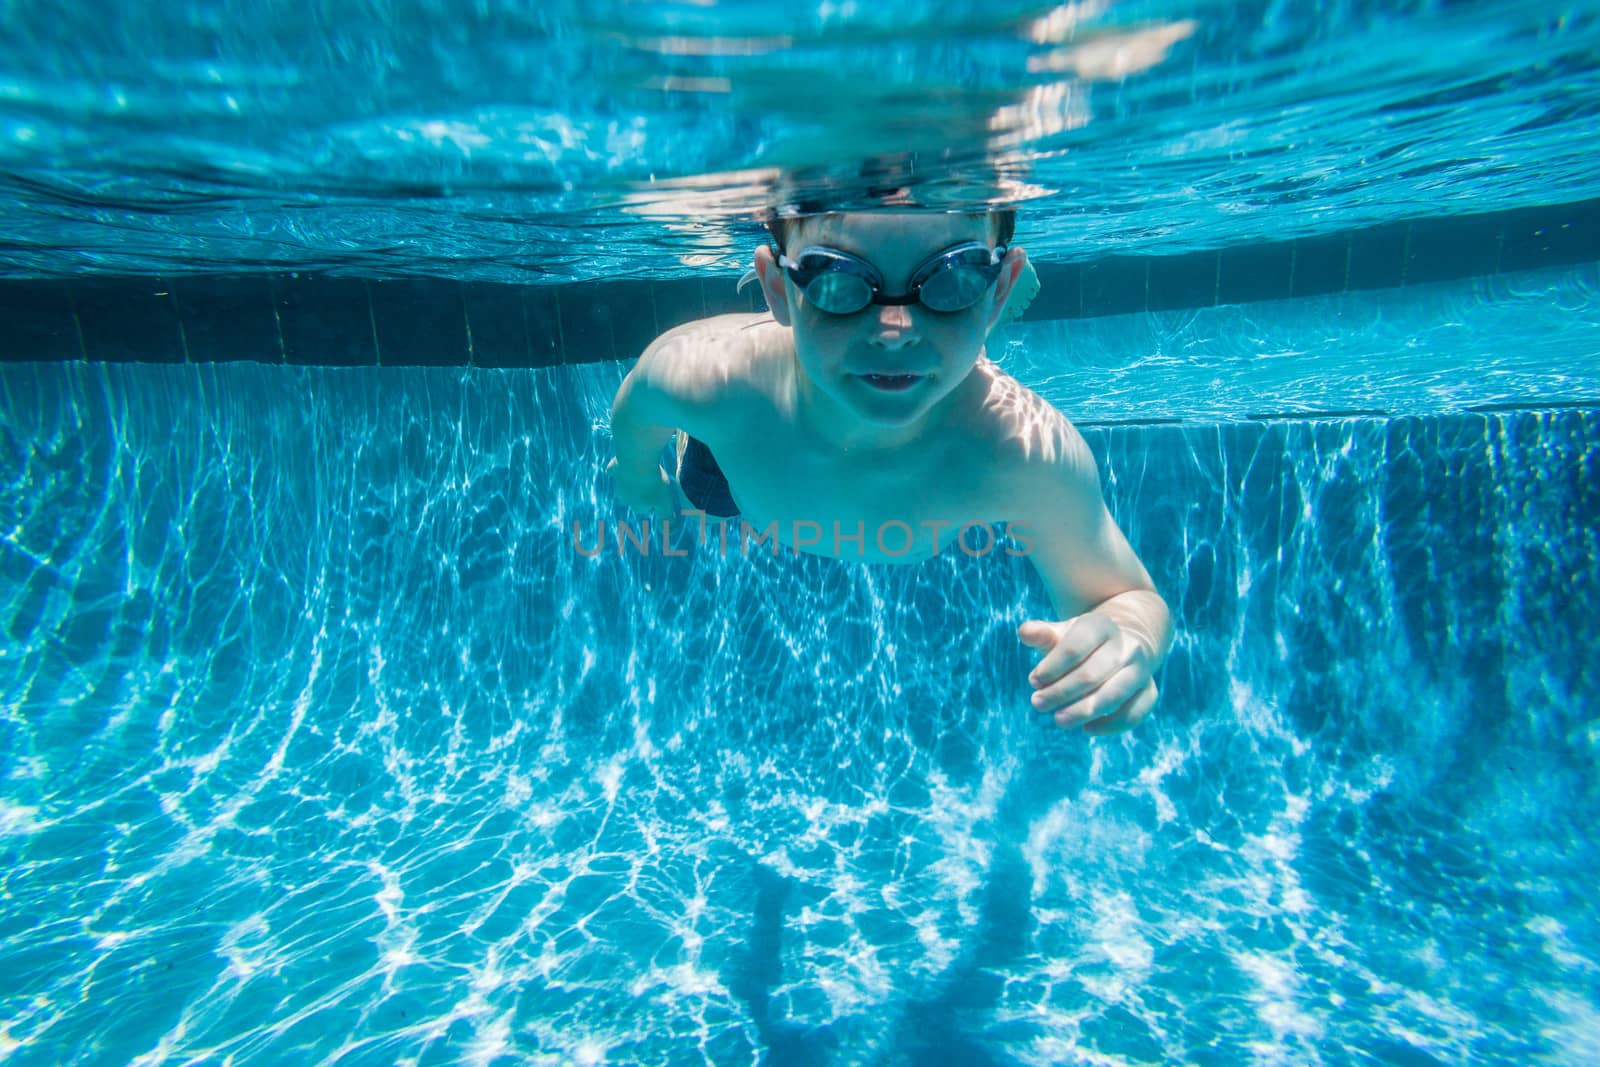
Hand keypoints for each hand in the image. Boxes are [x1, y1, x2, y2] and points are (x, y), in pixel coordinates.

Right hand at [605, 458, 675, 518]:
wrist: (637, 460)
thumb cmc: (653, 482)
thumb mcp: (665, 503)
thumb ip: (666, 517)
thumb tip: (670, 531)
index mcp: (636, 505)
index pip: (643, 509)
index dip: (651, 503)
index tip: (658, 496)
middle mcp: (624, 497)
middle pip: (629, 499)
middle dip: (636, 495)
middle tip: (648, 485)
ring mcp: (617, 482)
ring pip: (621, 486)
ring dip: (627, 482)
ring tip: (638, 474)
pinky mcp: (614, 468)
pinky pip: (613, 470)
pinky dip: (616, 469)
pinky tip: (622, 464)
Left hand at [1018, 614, 1157, 735]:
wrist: (1122, 642)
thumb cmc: (1082, 641)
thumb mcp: (1063, 632)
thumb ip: (1043, 633)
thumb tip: (1024, 632)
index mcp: (1102, 626)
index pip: (1074, 647)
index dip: (1052, 667)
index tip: (1033, 680)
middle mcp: (1126, 646)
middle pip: (1091, 674)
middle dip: (1061, 692)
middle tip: (1037, 703)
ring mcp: (1141, 669)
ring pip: (1114, 695)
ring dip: (1084, 711)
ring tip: (1059, 720)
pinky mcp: (1148, 690)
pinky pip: (1135, 712)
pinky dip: (1112, 725)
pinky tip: (1088, 729)